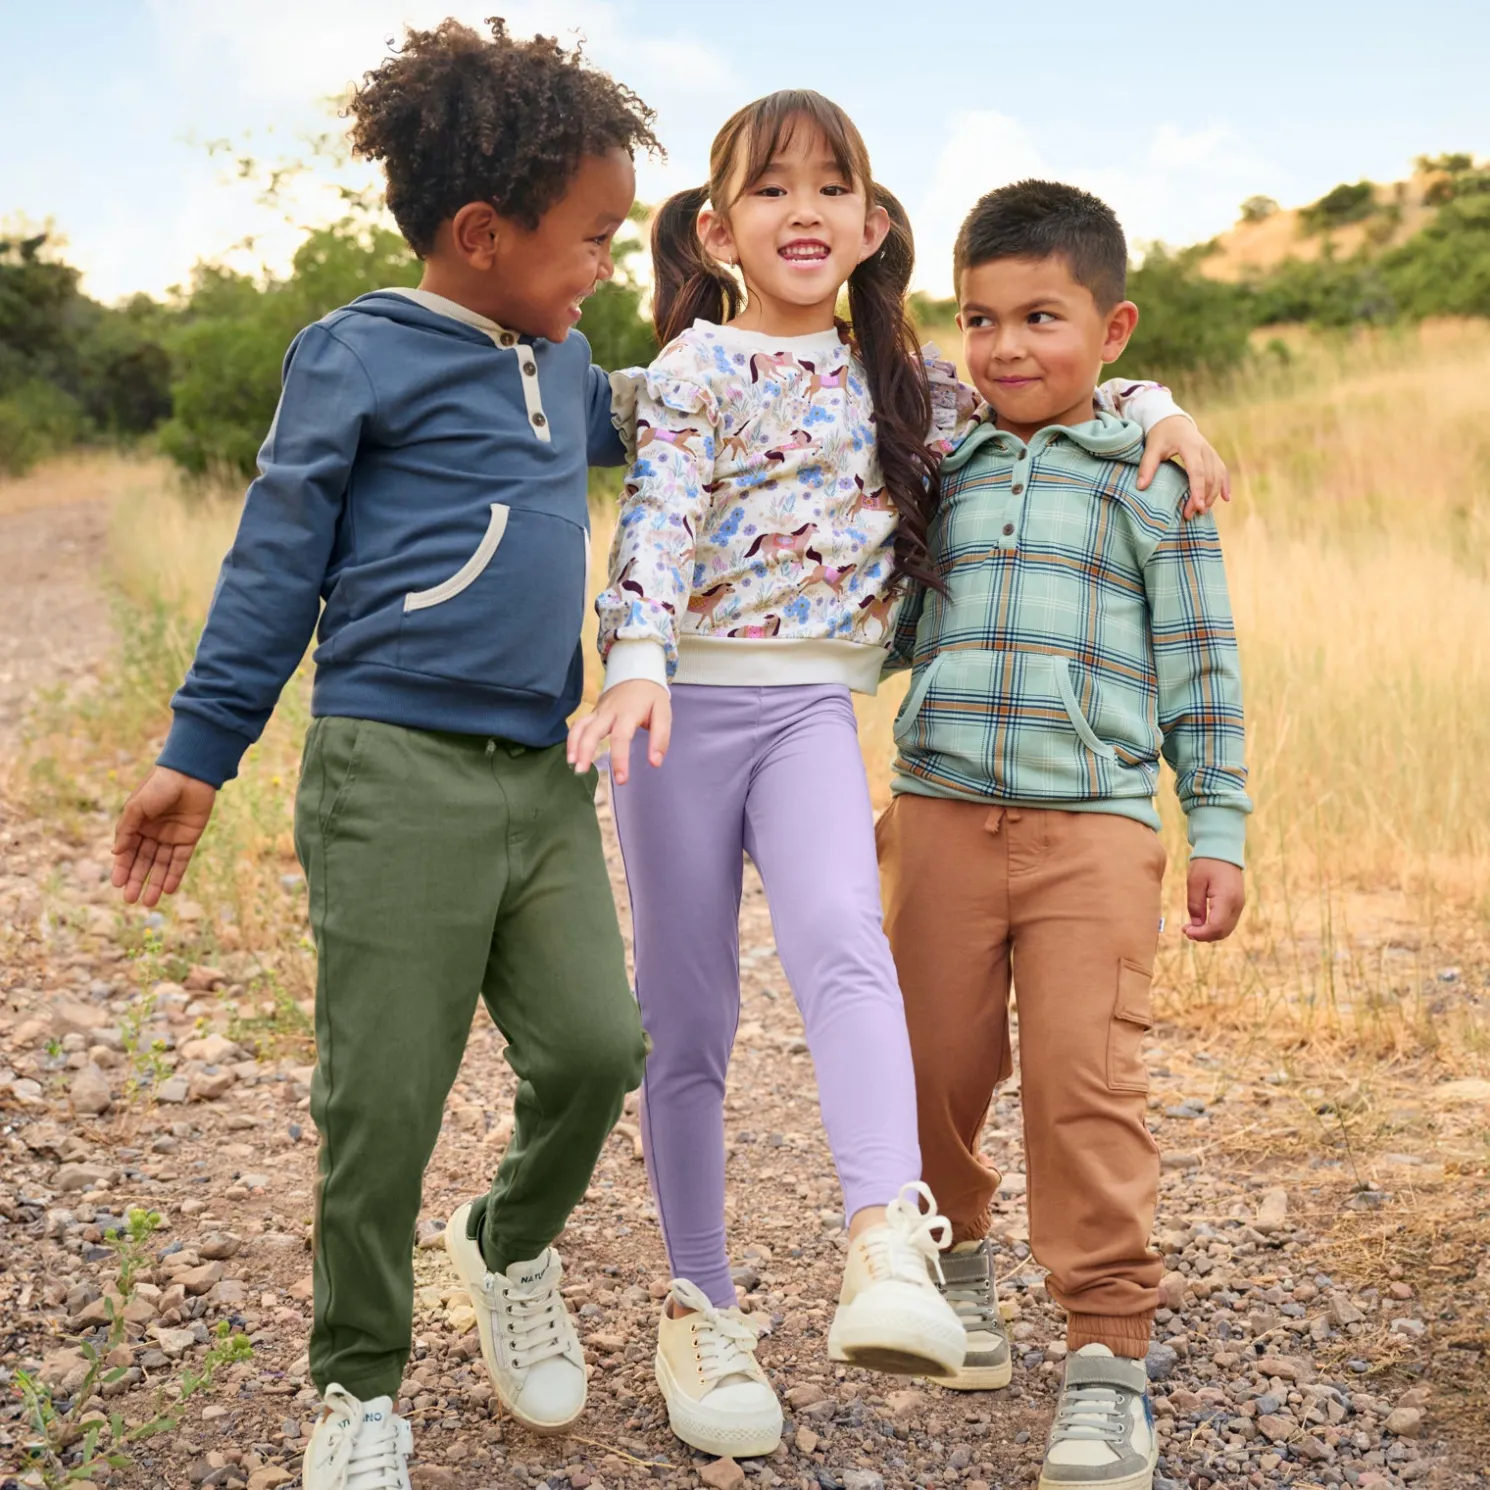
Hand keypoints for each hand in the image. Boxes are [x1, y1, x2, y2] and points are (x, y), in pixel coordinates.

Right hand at [111, 767, 217, 906]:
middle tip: (130, 900)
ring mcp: (171, 836)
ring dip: (155, 883)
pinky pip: (180, 860)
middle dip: (136, 880)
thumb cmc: (159, 786)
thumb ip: (126, 829)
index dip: (122, 868)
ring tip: (149, 902)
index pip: (128, 851)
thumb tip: (115, 852)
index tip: (117, 884)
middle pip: (144, 861)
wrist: (189, 774)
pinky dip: (175, 875)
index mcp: (137, 824)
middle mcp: (153, 833)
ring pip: (161, 864)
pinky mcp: (189, 838)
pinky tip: (168, 890)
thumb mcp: (136, 806)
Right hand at [567, 680, 671, 784]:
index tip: (621, 780)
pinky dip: (572, 739)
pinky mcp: (593, 712)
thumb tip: (654, 763)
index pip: (621, 738)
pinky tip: (571, 755)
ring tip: (573, 765)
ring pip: (580, 726)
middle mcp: (609, 712)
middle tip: (581, 772)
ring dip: (573, 745)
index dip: (620, 760)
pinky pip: (579, 724)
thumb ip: (660, 738)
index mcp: (628, 714)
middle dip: (585, 751)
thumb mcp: (663, 713)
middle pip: (592, 731)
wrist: (637, 671)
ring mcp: (598, 711)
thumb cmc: (651, 696)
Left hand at [1137, 414, 1230, 518]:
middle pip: (1210, 476)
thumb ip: (1147, 466)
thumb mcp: (1152, 447)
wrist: (1173, 421)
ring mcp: (1211, 452)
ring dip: (1212, 495)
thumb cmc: (1161, 435)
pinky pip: (1222, 471)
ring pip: (1218, 475)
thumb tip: (1140, 487)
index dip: (1197, 489)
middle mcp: (1204, 449)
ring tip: (1201, 512)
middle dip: (1203, 497)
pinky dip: (1224, 485)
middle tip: (1190, 515)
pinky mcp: (1213, 456)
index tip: (1195, 506)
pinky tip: (1226, 498)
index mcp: (1190, 446)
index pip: (1197, 470)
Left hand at [1183, 858, 1244, 941]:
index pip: (1216, 926)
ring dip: (1210, 933)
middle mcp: (1237, 904)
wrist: (1222, 848)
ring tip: (1192, 928)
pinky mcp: (1237, 903)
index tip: (1185, 931)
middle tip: (1186, 931)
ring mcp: (1239, 904)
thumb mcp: (1194, 883)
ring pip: (1227, 929)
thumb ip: (1195, 906)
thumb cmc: (1206, 863)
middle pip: (1223, 931)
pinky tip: (1202, 923)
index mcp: (1226, 898)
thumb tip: (1195, 926)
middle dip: (1204, 936)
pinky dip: (1216, 927)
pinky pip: (1228, 922)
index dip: (1201, 934)